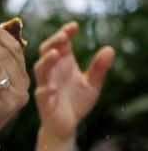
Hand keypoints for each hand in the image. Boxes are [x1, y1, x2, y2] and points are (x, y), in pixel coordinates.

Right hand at [34, 21, 113, 138]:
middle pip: (46, 52)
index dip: (65, 33)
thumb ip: (99, 68)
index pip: (61, 44)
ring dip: (46, 61)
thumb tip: (110, 49)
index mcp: (63, 64)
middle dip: (53, 43)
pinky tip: (52, 88)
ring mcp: (46, 85)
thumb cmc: (76, 101)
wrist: (67, 125)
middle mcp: (52, 72)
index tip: (74, 26)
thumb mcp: (92, 84)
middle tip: (63, 36)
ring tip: (55, 54)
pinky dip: (45, 89)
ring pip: (40, 70)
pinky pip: (41, 93)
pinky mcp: (44, 102)